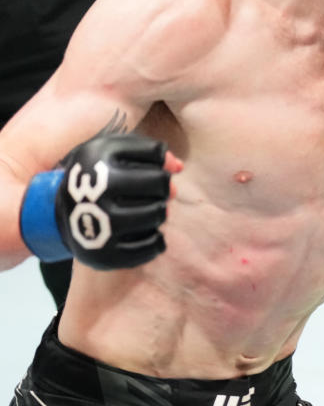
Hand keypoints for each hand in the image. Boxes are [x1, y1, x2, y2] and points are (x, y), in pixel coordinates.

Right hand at [19, 134, 181, 268]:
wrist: (63, 210)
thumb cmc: (100, 174)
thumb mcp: (115, 151)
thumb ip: (149, 151)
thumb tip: (178, 168)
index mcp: (97, 158)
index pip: (155, 153)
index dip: (161, 161)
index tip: (152, 168)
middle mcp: (94, 190)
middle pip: (157, 183)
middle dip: (164, 186)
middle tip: (159, 191)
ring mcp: (97, 225)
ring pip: (154, 214)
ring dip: (162, 212)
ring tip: (154, 210)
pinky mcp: (102, 254)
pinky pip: (147, 248)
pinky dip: (157, 241)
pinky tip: (153, 233)